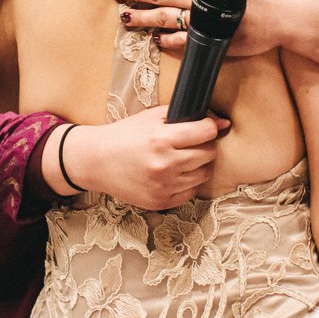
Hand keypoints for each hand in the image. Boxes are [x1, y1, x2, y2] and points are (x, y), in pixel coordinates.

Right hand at [54, 108, 229, 210]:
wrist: (97, 162)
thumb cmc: (124, 136)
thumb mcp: (150, 117)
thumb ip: (185, 115)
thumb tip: (221, 122)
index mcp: (161, 139)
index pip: (206, 132)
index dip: (209, 127)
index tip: (205, 127)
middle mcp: (164, 164)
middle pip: (209, 154)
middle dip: (205, 145)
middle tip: (193, 142)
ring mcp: (163, 186)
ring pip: (204, 174)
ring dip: (198, 164)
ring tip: (183, 157)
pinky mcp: (161, 202)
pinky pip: (191, 191)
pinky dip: (188, 181)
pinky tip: (175, 172)